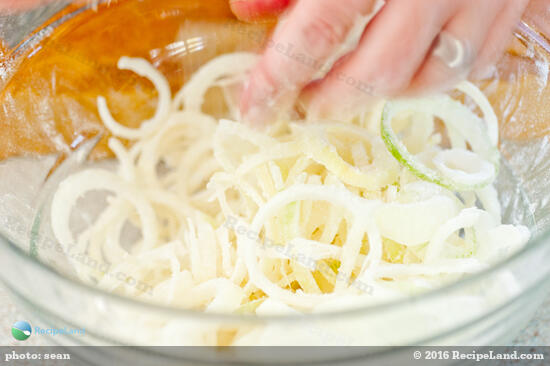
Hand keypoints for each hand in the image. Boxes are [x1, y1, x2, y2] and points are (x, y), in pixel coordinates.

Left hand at [233, 0, 529, 122]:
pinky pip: (476, 60)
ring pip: (435, 73)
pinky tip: (407, 69)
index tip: (255, 106)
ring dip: (385, 92)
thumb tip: (250, 11)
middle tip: (304, 104)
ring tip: (352, 86)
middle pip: (383, 67)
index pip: (320, 28)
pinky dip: (436, 76)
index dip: (280, 76)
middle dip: (334, 98)